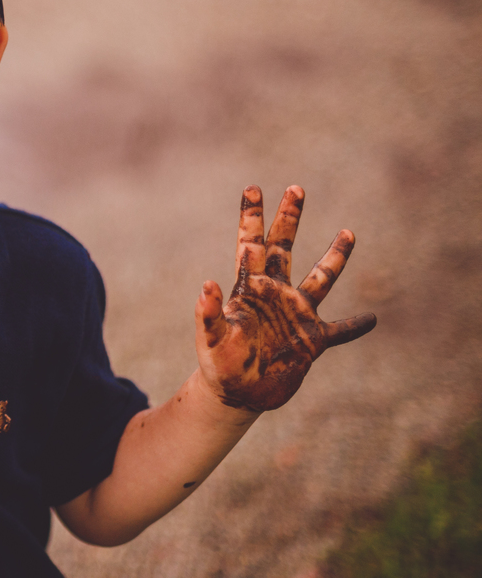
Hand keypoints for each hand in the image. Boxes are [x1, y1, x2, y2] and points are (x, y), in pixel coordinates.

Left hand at [195, 185, 375, 412]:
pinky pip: (340, 331)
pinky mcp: (312, 341)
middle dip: (289, 218)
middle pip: (283, 248)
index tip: (252, 188)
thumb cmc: (219, 364)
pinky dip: (356, 326)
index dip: (251, 217)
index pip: (250, 245)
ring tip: (349, 232)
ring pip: (320, 279)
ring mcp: (296, 315)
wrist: (238, 393)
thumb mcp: (210, 338)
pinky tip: (373, 319)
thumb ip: (209, 313)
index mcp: (249, 288)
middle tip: (296, 188)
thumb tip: (206, 284)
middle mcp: (275, 294)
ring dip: (335, 258)